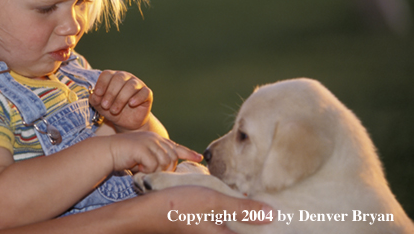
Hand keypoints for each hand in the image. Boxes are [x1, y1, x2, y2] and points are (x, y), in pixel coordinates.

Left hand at [89, 70, 151, 130]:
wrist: (127, 122)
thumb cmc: (112, 110)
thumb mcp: (100, 107)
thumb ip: (95, 100)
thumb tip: (94, 95)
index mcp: (113, 77)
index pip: (107, 74)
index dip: (101, 84)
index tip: (98, 95)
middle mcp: (126, 78)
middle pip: (118, 78)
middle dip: (110, 93)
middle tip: (105, 106)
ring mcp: (138, 84)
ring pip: (130, 86)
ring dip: (120, 99)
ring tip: (114, 110)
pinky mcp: (147, 93)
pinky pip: (144, 92)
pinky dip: (137, 97)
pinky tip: (131, 104)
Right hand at [107, 131, 200, 172]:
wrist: (106, 151)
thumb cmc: (123, 156)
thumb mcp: (142, 155)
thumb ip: (155, 158)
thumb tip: (168, 167)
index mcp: (156, 139)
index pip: (176, 146)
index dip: (188, 153)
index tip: (199, 157)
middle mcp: (155, 138)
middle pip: (172, 159)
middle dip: (164, 170)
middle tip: (148, 171)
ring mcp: (149, 142)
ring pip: (164, 163)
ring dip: (154, 171)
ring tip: (141, 169)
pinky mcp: (143, 148)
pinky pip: (153, 166)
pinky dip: (146, 171)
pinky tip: (137, 167)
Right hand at [137, 186, 272, 233]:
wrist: (145, 212)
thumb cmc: (177, 207)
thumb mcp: (212, 203)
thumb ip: (242, 209)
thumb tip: (273, 216)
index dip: (270, 229)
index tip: (286, 220)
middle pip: (247, 232)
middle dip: (261, 223)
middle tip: (277, 210)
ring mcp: (211, 232)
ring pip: (237, 228)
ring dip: (248, 219)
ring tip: (263, 205)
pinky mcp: (204, 226)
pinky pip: (227, 224)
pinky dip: (236, 216)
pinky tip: (237, 202)